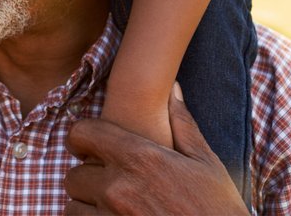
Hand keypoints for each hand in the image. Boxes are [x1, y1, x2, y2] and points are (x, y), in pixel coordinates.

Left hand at [64, 84, 246, 214]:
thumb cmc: (218, 209)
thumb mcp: (206, 164)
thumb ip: (182, 123)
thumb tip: (173, 88)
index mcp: (140, 158)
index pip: (82, 133)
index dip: (82, 138)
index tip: (88, 147)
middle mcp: (119, 188)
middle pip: (73, 175)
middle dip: (87, 178)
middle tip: (106, 183)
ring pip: (73, 207)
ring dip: (86, 207)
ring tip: (109, 207)